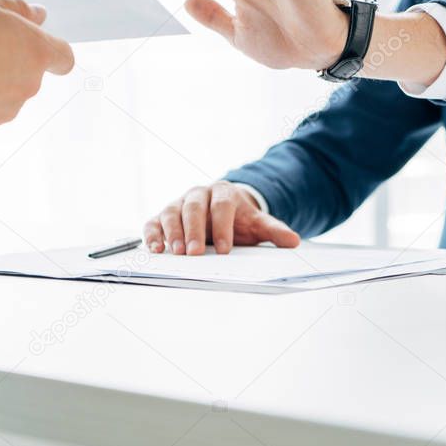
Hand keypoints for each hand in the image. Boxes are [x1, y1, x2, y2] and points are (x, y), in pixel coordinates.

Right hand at [0, 0, 74, 133]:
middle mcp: (29, 85)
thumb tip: (39, 15)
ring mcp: (7, 109)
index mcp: (37, 53)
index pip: (64, 58)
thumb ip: (18, 9)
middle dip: (12, 61)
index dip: (50, 50)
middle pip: (30, 74)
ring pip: (7, 93)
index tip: (30, 43)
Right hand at [143, 181, 299, 254]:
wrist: (223, 207)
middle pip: (193, 207)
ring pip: (171, 212)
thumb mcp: (258, 223)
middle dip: (193, 230)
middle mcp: (198, 194)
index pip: (222, 206)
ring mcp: (179, 203)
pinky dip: (152, 233)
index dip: (222, 226)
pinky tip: (155, 248)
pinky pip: (154, 221)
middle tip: (193, 253)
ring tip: (175, 253)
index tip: (224, 250)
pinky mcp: (164, 215)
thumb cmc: (239, 217)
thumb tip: (293, 241)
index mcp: (223, 192)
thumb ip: (274, 231)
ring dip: (172, 232)